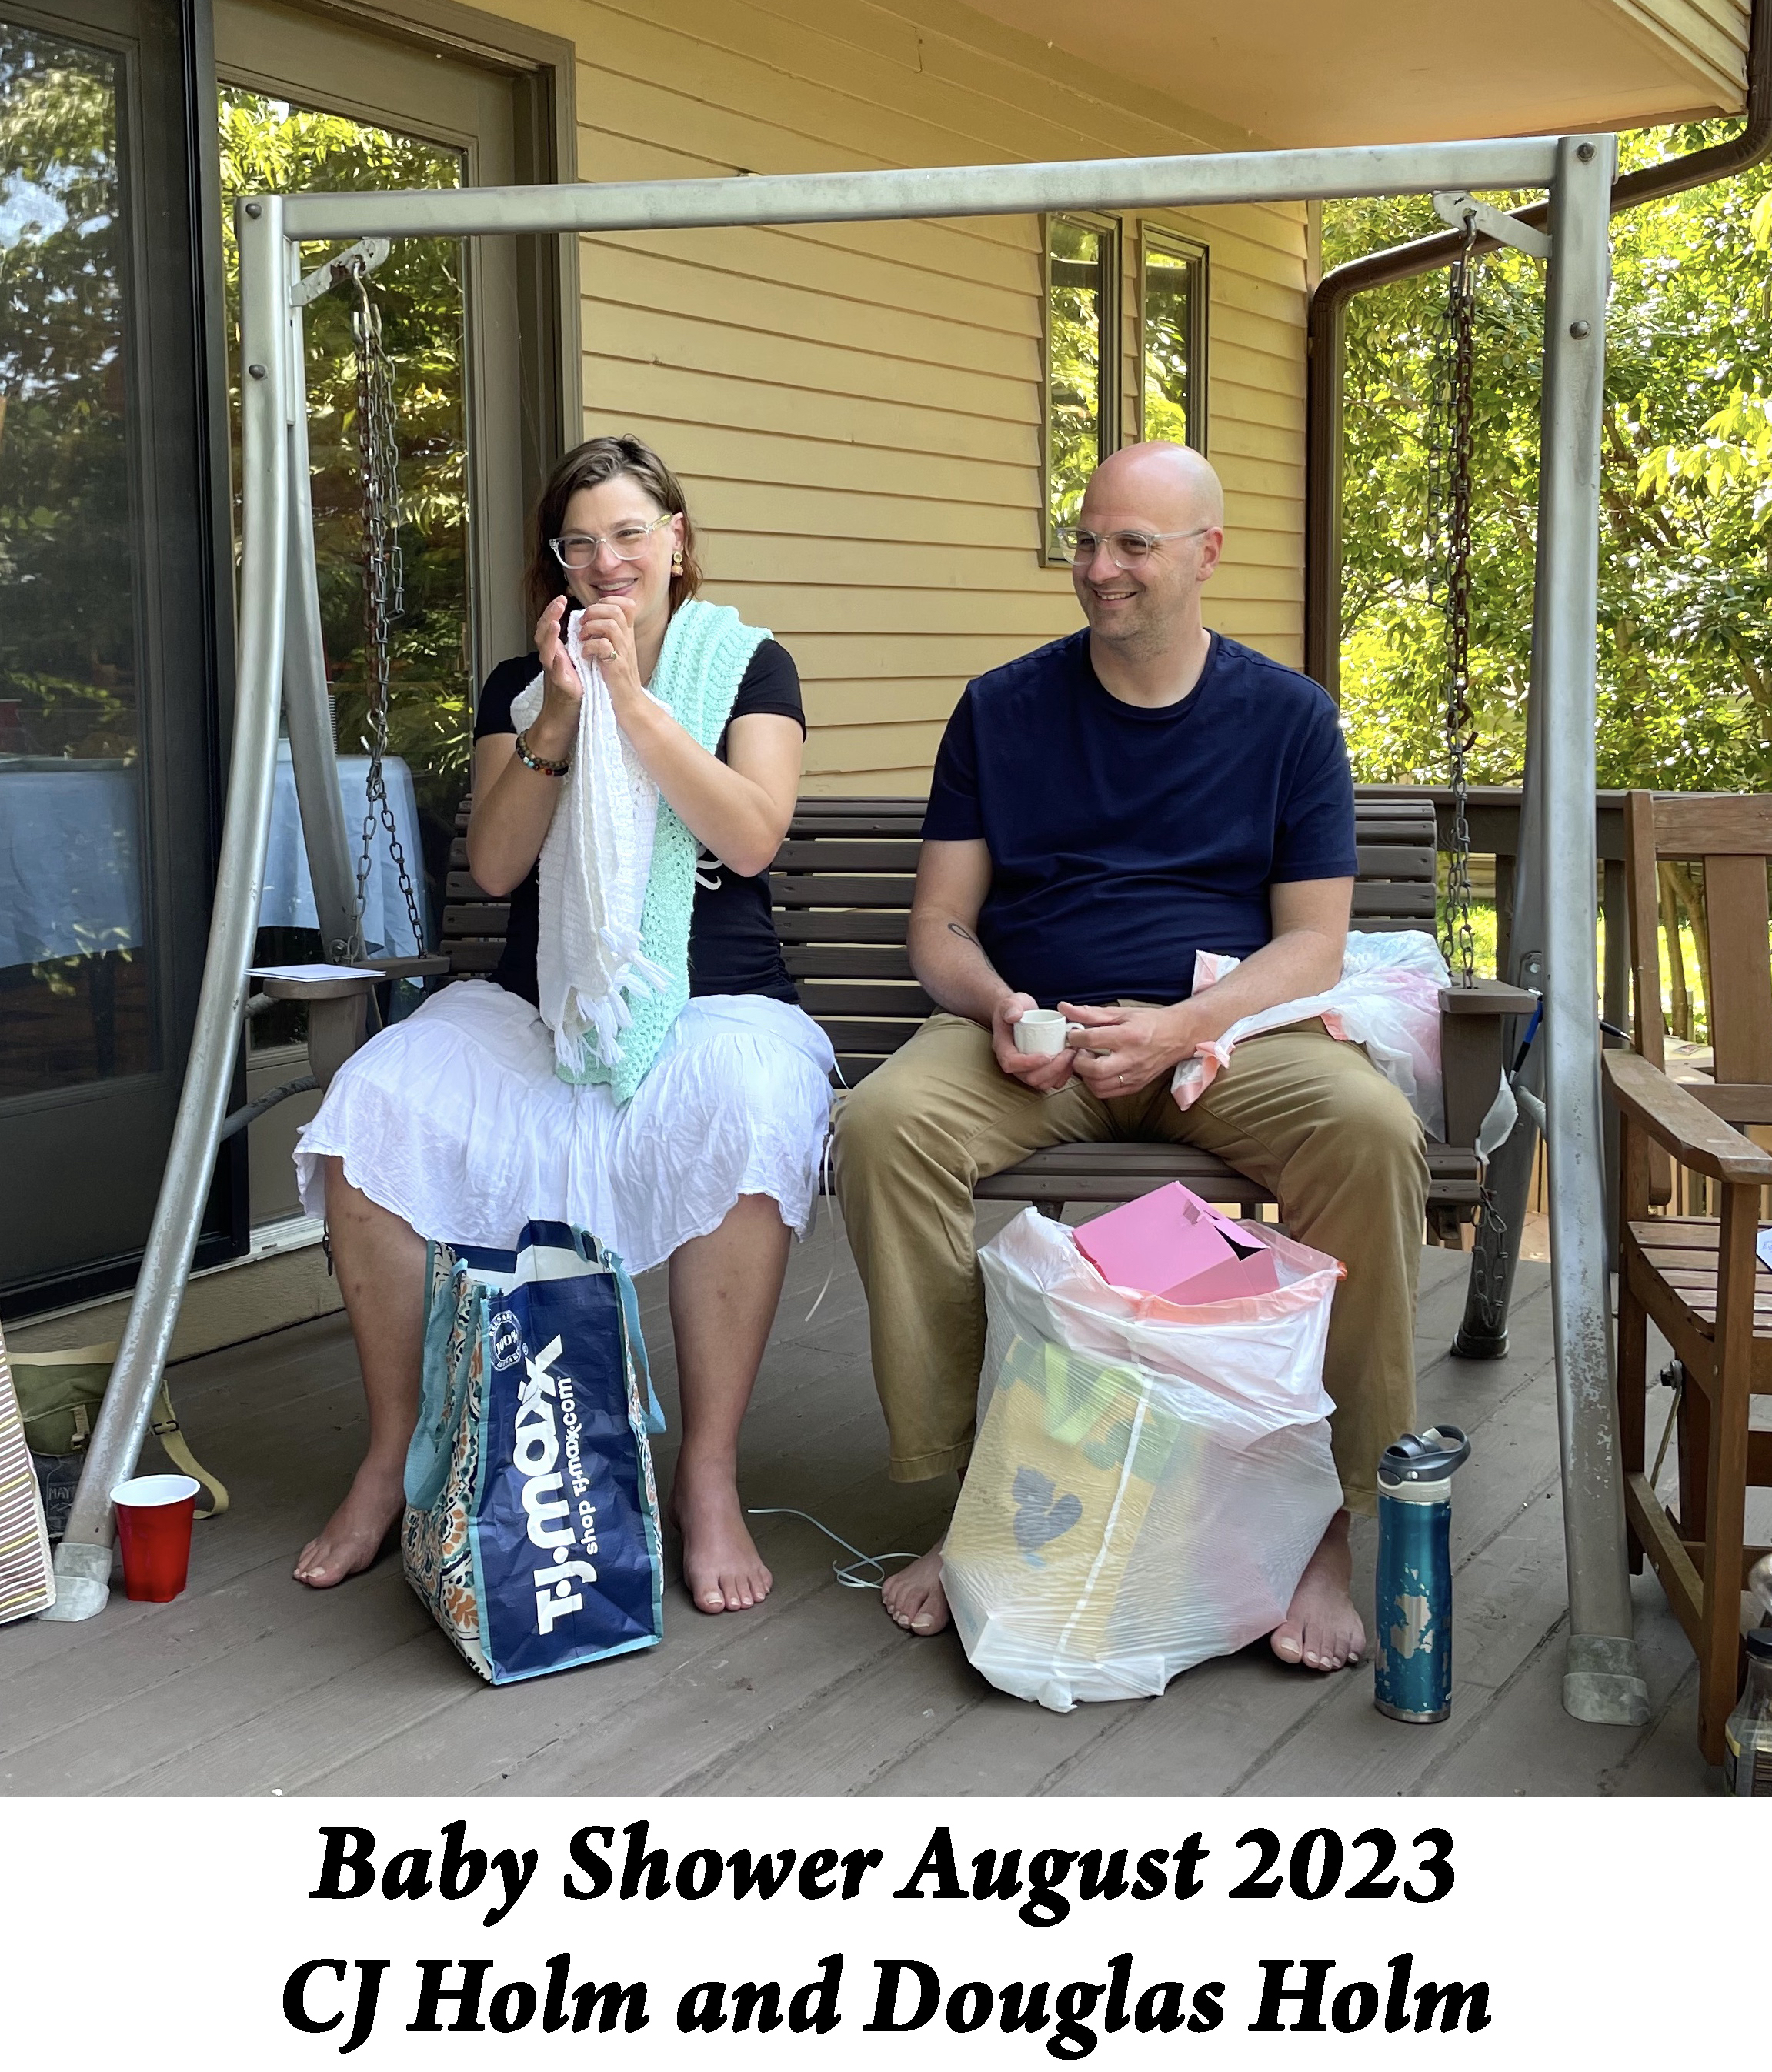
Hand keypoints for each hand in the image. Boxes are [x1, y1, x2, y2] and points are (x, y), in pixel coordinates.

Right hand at [530, 596, 584, 759]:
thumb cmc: (572, 692)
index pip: (551, 627)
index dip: (554, 612)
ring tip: (554, 624)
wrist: (563, 719)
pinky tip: (560, 655)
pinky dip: (557, 664)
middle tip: (558, 602)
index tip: (562, 598)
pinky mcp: (562, 688)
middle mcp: (551, 660)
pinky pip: (557, 675)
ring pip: (546, 651)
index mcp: (556, 653)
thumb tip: (583, 629)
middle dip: (549, 616)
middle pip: (543, 633)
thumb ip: (575, 647)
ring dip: (549, 636)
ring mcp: (554, 673)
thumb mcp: (574, 664)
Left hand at [573, 591, 642, 708]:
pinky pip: (603, 645)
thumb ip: (612, 635)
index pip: (626, 605)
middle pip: (616, 610)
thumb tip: (595, 619)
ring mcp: (623, 652)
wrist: (629, 703)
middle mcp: (627, 640)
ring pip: (610, 624)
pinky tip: (585, 655)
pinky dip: (589, 647)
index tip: (594, 614)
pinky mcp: (616, 666)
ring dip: (590, 628)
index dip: (608, 602)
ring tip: (582, 639)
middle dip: (594, 612)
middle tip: (583, 625)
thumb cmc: (619, 679)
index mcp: (627, 635)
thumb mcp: (620, 651)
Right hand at [990, 992, 1076, 1093]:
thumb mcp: (1012, 1002)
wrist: (1020, 1013)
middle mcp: (1014, 1063)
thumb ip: (1011, 1007)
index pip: (1011, 1063)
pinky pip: (1050, 1082)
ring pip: (1041, 1083)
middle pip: (1029, 1077)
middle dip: (1051, 1069)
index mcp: (1003, 1048)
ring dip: (1059, 1073)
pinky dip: (1063, 1076)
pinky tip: (1073, 1062)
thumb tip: (1014, 1015)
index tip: (1047, 1055)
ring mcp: (1026, 1069)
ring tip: (1072, 1055)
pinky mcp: (1039, 1070)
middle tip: (1067, 1053)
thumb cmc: (1015, 1008)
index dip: (1028, 1063)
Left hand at [1061, 1001, 1194, 1097]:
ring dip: (1086, 1075)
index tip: (1073, 1034)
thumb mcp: (1121, 1013)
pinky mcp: (1135, 1086)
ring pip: (1099, 1086)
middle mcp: (1132, 1058)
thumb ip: (1090, 1013)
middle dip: (1079, 1062)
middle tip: (1080, 1052)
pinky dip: (1096, 1084)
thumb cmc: (1150, 1023)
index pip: (1091, 1039)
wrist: (1177, 1036)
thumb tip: (1065, 1008)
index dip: (1075, 1036)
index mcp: (1128, 1036)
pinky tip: (1098, 1071)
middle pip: (1095, 1069)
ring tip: (1089, 1062)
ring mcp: (1134, 1076)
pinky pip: (1107, 1093)